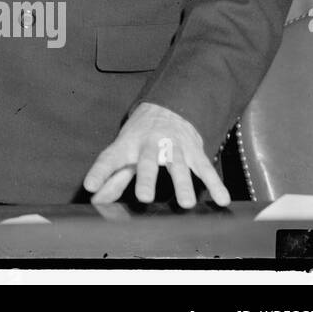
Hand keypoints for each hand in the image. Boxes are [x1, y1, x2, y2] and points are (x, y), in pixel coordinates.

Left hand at [83, 102, 230, 207]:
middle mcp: (149, 144)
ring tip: (185, 203)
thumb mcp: (123, 153)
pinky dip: (215, 184)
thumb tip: (96, 199)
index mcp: (127, 145)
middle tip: (144, 198)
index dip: (99, 172)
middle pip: (147, 161)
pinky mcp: (194, 151)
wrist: (168, 108)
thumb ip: (111, 178)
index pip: (109, 158)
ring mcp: (173, 146)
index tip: (90, 187)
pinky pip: (206, 168)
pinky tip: (222, 200)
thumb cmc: (140, 137)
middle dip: (146, 179)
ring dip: (182, 183)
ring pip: (178, 164)